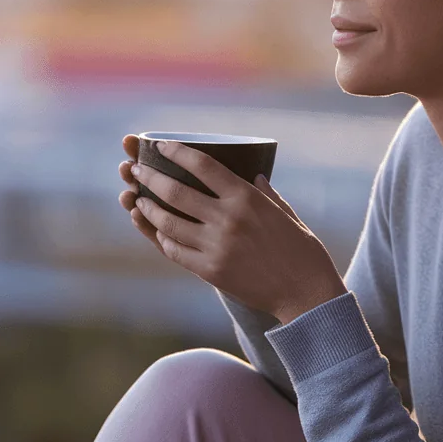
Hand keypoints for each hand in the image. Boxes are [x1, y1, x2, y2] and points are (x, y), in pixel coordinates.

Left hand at [118, 135, 346, 323]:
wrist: (306, 295)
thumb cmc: (302, 251)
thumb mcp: (286, 214)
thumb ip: (266, 193)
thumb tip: (253, 174)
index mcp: (246, 198)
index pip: (202, 165)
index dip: (176, 152)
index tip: (160, 146)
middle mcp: (227, 219)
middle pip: (176, 192)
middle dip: (150, 178)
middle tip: (136, 170)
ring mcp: (216, 247)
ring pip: (168, 223)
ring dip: (148, 209)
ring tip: (139, 200)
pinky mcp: (210, 271)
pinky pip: (176, 251)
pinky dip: (163, 239)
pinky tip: (157, 231)